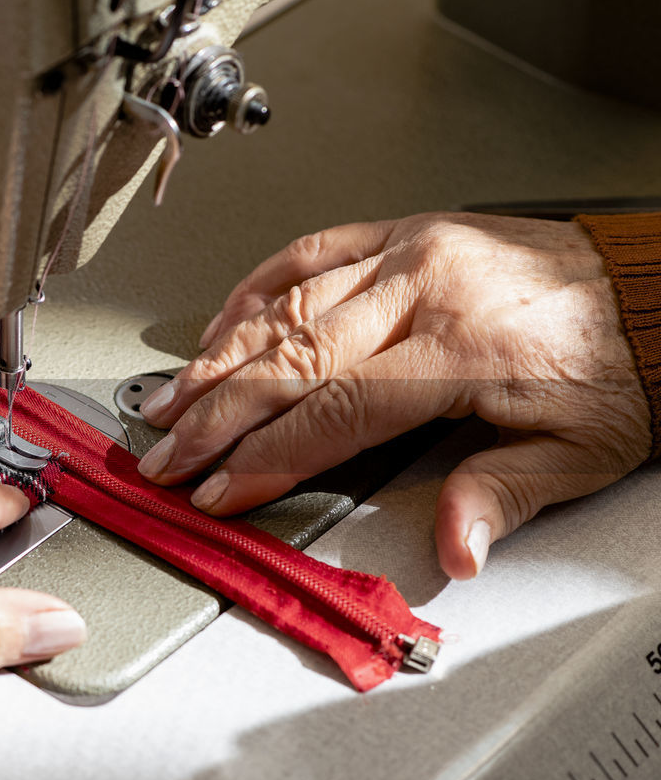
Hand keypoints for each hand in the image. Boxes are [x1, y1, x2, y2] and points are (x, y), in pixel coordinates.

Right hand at [136, 213, 649, 578]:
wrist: (652, 291)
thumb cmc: (616, 372)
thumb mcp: (579, 453)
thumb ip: (502, 496)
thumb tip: (454, 549)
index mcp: (461, 349)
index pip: (332, 412)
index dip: (264, 457)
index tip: (218, 490)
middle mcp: (423, 289)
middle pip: (288, 358)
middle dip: (214, 416)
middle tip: (167, 454)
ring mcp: (408, 250)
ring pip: (284, 305)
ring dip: (215, 358)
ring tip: (168, 401)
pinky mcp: (403, 230)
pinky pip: (307, 252)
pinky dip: (252, 292)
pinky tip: (217, 328)